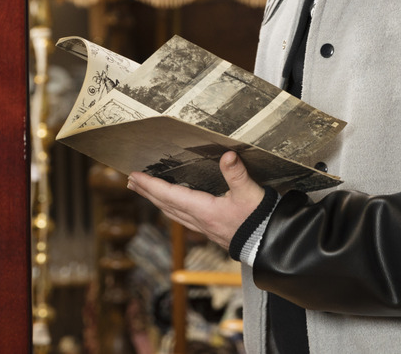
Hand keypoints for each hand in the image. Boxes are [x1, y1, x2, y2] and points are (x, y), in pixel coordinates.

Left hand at [127, 151, 264, 249]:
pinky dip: (171, 209)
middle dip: (147, 192)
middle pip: (165, 205)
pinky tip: (171, 207)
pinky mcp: (210, 231)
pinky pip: (182, 219)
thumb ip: (237, 174)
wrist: (270, 245)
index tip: (134, 176)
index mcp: (204, 210)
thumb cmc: (260, 220)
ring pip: (172, 213)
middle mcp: (199, 220)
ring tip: (144, 191)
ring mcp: (203, 228)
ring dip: (156, 201)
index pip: (170, 195)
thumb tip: (227, 155)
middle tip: (130, 182)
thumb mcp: (250, 193)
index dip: (150, 185)